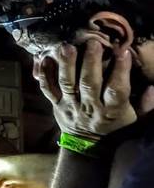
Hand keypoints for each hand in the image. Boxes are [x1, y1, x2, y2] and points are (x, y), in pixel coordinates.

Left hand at [33, 41, 150, 138]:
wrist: (89, 145)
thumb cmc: (115, 127)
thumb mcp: (135, 120)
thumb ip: (146, 105)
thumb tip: (153, 88)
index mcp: (112, 111)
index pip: (117, 89)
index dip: (120, 71)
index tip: (123, 51)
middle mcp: (89, 107)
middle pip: (89, 84)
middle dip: (91, 62)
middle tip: (93, 42)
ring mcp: (70, 105)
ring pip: (67, 84)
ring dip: (66, 65)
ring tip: (66, 47)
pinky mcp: (56, 104)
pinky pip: (47, 89)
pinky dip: (44, 75)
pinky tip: (44, 59)